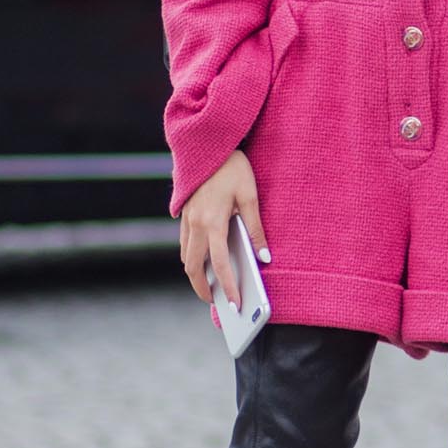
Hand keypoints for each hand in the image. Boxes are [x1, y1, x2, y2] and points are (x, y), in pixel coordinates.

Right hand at [178, 150, 267, 303]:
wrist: (206, 143)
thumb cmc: (232, 168)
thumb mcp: (250, 196)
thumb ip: (256, 228)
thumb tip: (264, 257)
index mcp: (212, 222)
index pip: (219, 265)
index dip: (227, 287)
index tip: (234, 304)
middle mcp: (195, 224)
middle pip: (193, 267)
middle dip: (203, 289)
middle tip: (218, 303)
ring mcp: (186, 220)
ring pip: (185, 257)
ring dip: (196, 275)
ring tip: (212, 288)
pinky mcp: (184, 214)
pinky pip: (185, 244)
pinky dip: (192, 258)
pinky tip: (205, 263)